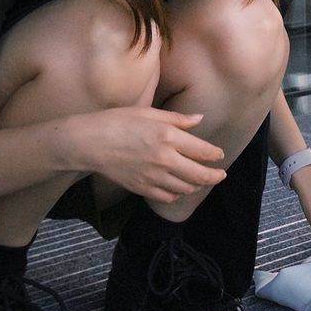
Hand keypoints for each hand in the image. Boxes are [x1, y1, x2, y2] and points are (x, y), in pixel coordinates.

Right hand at [66, 107, 225, 213]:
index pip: (202, 151)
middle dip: (214, 176)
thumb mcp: (149, 113)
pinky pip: (167, 197)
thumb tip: (200, 118)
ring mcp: (153, 176)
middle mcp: (164, 159)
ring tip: (199, 181)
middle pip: (199, 175)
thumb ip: (178, 119)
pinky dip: (176, 194)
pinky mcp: (141, 188)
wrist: (89, 142)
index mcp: (168, 136)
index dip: (215, 155)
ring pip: (185, 188)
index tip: (219, 155)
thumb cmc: (118, 121)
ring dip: (196, 185)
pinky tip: (177, 188)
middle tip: (220, 175)